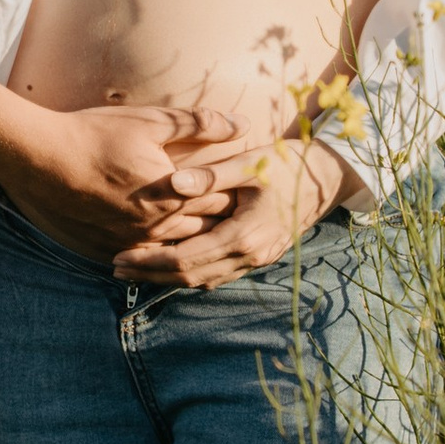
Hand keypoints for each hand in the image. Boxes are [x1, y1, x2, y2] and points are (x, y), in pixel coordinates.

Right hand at [0, 103, 246, 263]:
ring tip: (217, 240)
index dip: (240, 195)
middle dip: (226, 223)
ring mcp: (132, 242)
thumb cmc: (94, 135)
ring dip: (198, 245)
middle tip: (247, 220)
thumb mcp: (150, 121)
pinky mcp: (108, 249)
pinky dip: (165, 259)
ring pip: (178, 251)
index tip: (257, 192)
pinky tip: (172, 254)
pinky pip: (147, 263)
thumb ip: (199, 124)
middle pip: (205, 229)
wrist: (40, 160)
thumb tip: (241, 124)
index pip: (221, 199)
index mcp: (172, 194)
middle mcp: (156, 225)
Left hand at [115, 135, 357, 287]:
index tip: (120, 255)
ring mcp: (256, 260)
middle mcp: (250, 255)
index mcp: (244, 235)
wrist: (327, 178)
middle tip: (116, 268)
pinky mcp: (258, 256)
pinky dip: (191, 272)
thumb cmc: (289, 164)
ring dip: (168, 277)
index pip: (186, 259)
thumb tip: (173, 182)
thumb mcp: (251, 164)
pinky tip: (169, 266)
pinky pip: (218, 273)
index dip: (150, 261)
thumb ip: (212, 174)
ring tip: (135, 269)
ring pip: (204, 280)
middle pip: (190, 277)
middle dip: (151, 274)